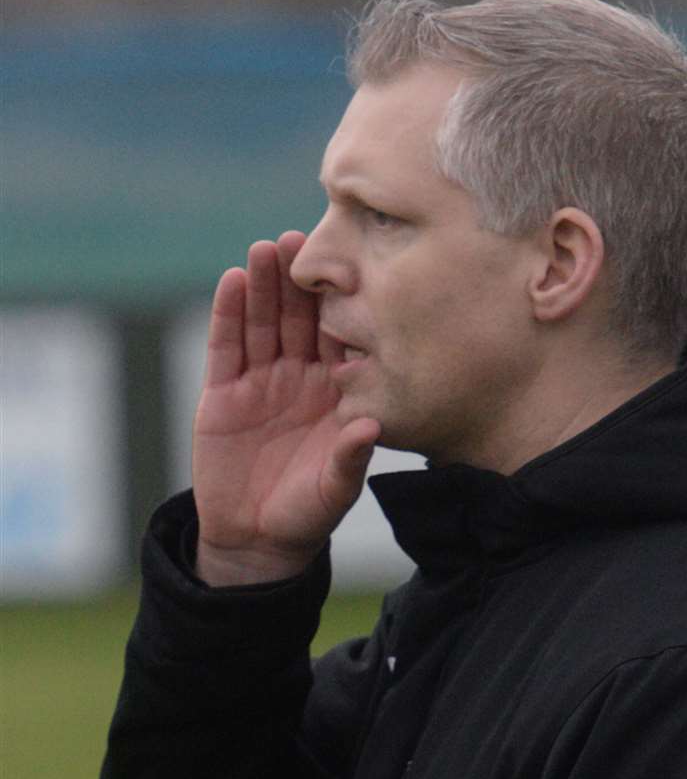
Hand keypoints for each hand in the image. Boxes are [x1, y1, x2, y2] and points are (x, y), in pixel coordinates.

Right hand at [192, 232, 379, 585]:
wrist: (256, 539)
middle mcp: (301, 379)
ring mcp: (261, 381)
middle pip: (299, 320)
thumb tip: (370, 427)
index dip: (343, 307)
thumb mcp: (335, 488)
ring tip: (266, 249)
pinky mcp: (223, 392)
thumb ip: (350, 457)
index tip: (352, 270)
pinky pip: (226, 346)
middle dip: (300, 283)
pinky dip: (228, 314)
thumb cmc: (308, 512)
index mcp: (336, 394)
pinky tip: (233, 280)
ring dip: (263, 286)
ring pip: (262, 324)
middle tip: (303, 239)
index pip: (340, 340)